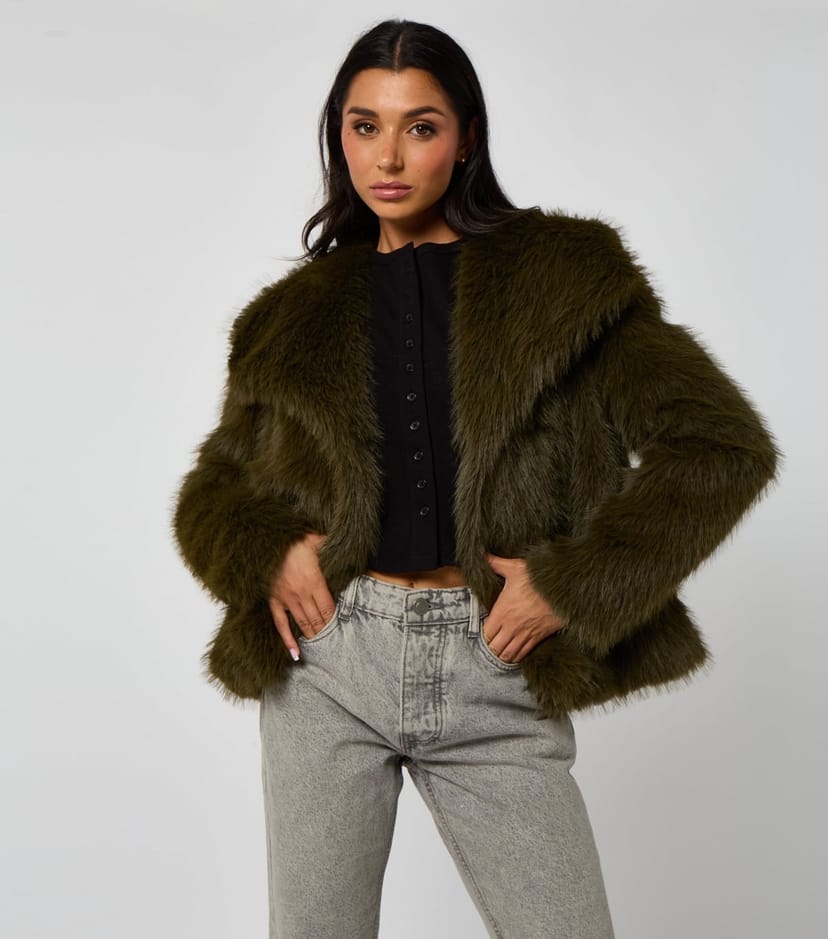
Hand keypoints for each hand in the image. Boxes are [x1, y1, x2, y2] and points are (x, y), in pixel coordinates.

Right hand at [267, 532, 335, 659]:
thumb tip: (343, 543)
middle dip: (326, 630)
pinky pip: (280, 624)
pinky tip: (295, 653)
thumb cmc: (293, 539)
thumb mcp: (316, 540)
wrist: (266, 540)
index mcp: (314, 581)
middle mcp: (301, 593)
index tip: (341, 626)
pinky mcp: (273, 600)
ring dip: (313, 634)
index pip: (328, 608)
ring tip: (320, 644)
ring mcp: (286, 599)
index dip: (335, 619)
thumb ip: (330, 545)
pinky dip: (287, 640)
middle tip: (334, 641)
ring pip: (302, 623)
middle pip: (318, 619)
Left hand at [483, 553, 566, 662]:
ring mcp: (526, 634)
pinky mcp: (539, 637)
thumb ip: (496, 563)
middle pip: (495, 647)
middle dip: (491, 647)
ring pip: (508, 654)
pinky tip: (514, 653)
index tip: (485, 630)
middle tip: (491, 642)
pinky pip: (524, 653)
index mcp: (503, 611)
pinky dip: (517, 656)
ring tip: (500, 650)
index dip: (483, 634)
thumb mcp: (515, 568)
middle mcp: (512, 626)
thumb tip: (481, 553)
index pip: (486, 633)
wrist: (565, 588)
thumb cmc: (538, 578)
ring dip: (502, 654)